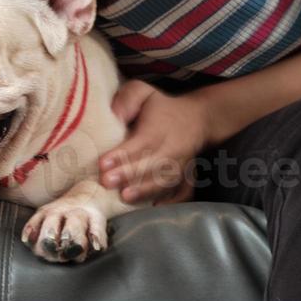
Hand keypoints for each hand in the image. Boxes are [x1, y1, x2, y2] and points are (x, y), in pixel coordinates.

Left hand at [98, 80, 206, 205]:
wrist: (198, 119)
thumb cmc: (161, 107)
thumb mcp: (143, 92)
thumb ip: (127, 99)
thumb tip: (116, 115)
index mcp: (159, 127)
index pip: (141, 141)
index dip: (123, 153)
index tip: (103, 163)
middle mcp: (173, 147)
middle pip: (153, 163)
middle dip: (130, 174)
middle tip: (107, 182)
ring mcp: (182, 164)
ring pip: (166, 179)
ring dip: (146, 189)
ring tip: (126, 197)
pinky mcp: (187, 177)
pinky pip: (182, 191)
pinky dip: (171, 201)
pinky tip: (154, 208)